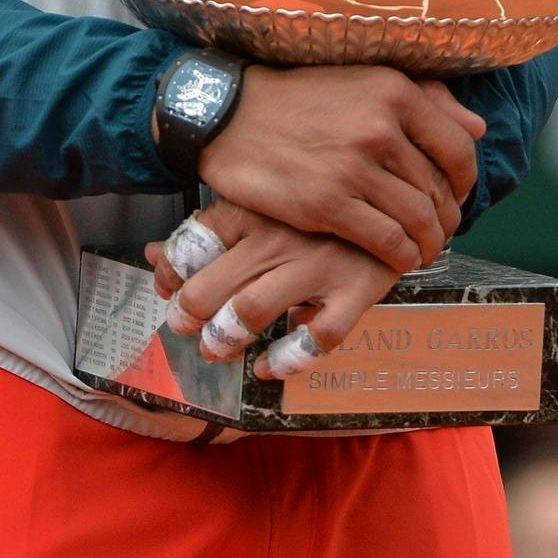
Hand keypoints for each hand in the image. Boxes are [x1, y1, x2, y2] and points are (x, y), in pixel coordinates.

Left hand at [149, 200, 406, 376]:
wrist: (403, 190)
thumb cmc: (319, 204)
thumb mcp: (263, 202)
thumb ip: (210, 230)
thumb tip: (155, 256)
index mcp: (255, 208)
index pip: (192, 243)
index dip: (170, 275)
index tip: (169, 290)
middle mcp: (279, 236)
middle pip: (210, 286)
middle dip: (188, 316)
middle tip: (186, 326)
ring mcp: (319, 264)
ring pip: (252, 312)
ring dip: (224, 339)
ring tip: (217, 348)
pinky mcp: (356, 289)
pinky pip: (317, 337)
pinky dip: (288, 360)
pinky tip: (270, 367)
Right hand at [195, 64, 481, 273]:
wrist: (231, 114)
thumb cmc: (300, 98)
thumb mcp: (366, 81)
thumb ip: (427, 100)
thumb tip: (477, 127)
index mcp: (396, 92)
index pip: (458, 148)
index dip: (465, 181)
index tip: (456, 196)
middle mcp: (381, 127)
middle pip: (439, 189)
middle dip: (446, 218)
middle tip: (440, 231)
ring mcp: (354, 167)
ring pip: (418, 219)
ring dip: (429, 243)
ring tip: (423, 250)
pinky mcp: (327, 204)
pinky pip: (386, 241)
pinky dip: (401, 256)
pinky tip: (399, 259)